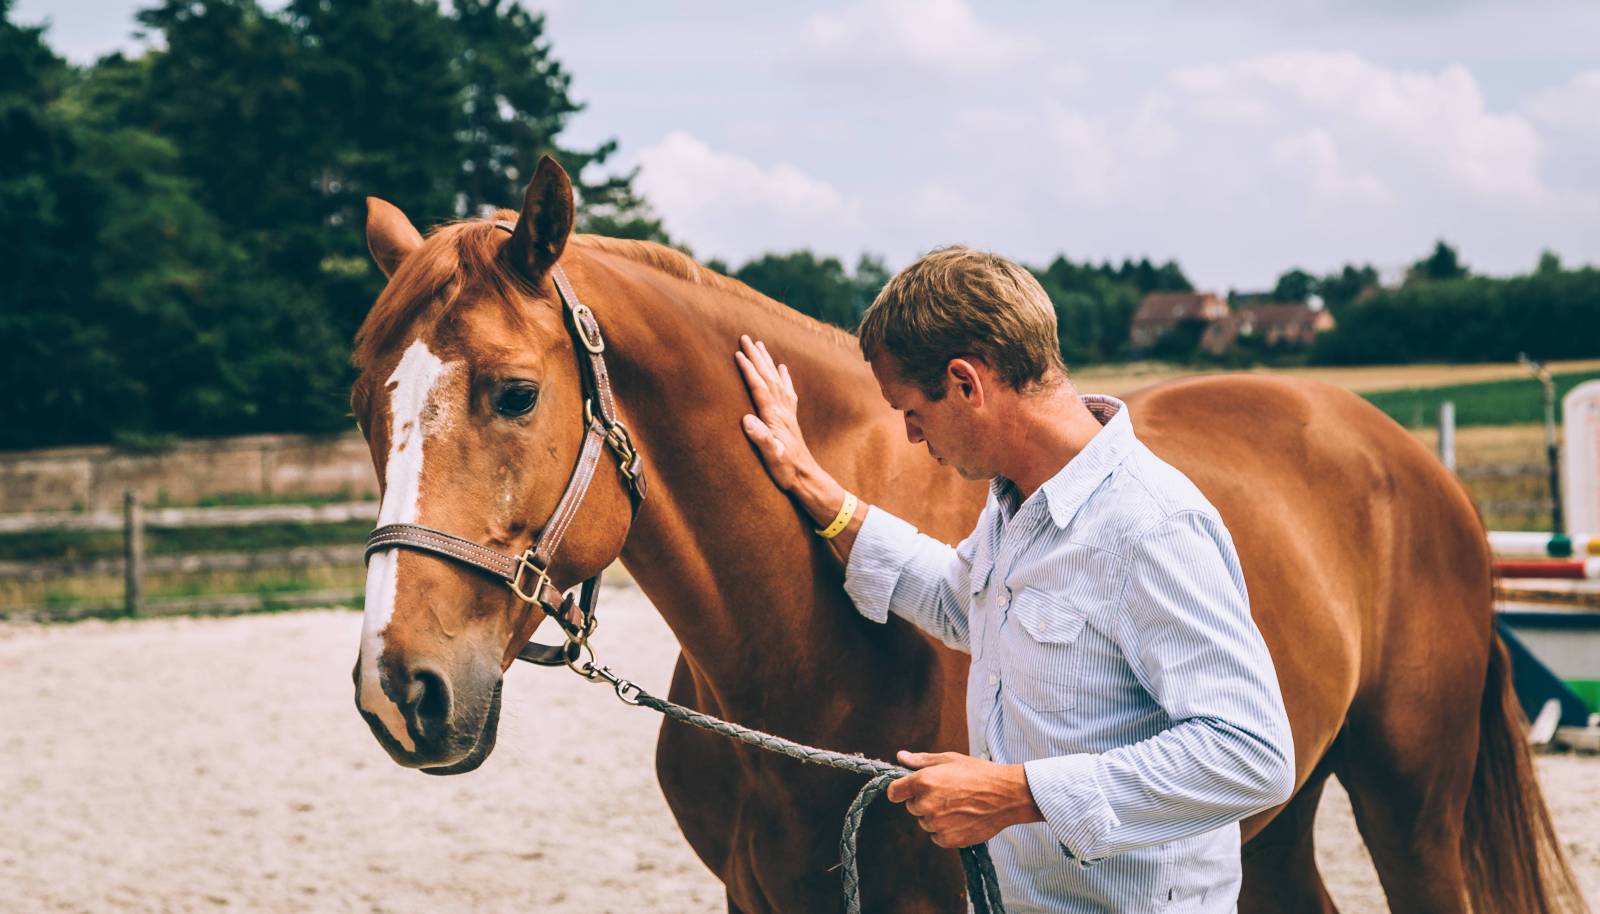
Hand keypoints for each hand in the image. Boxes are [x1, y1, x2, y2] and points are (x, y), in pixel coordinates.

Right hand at [735, 334, 819, 492]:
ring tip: (760, 345)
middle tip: (745, 337)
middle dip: (756, 356)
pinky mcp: (790, 418)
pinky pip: (787, 391)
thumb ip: (761, 438)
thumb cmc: (786, 469)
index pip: (759, 387)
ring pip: (776, 379)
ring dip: (767, 361)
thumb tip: (747, 420)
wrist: (806, 477)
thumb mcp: (771, 456)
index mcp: (774, 416)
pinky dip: (783, 377)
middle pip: (768, 377)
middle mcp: (782, 410)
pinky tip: (782, 368)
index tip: (737, 352)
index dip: (748, 369)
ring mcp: (788, 413)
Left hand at [885, 750, 1043, 847]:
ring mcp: (936, 823)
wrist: (1006, 795)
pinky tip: (961, 819)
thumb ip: (921, 760)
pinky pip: (936, 836)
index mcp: (923, 781)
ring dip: (935, 816)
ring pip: (925, 822)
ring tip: (958, 806)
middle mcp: (926, 803)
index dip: (901, 791)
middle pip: (912, 807)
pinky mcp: (947, 839)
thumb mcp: (949, 759)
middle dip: (924, 801)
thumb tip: (900, 756)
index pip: (894, 792)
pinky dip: (945, 830)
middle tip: (947, 794)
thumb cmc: (978, 773)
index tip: (908, 791)